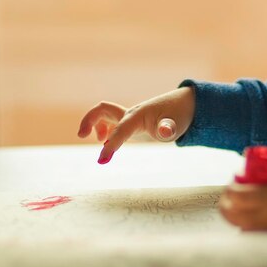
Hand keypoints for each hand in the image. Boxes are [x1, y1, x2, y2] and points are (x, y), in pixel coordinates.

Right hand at [77, 88, 195, 163]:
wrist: (184, 106)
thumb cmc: (178, 116)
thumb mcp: (175, 125)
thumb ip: (169, 128)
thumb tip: (166, 130)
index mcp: (138, 116)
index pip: (121, 130)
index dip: (112, 145)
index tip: (102, 160)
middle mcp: (130, 113)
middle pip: (103, 109)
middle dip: (89, 120)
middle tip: (81, 135)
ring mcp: (128, 116)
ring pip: (104, 114)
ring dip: (95, 124)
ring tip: (101, 141)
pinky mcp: (129, 121)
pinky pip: (110, 121)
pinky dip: (103, 129)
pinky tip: (106, 140)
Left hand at [220, 150, 266, 229]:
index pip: (235, 195)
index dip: (229, 189)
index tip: (232, 182)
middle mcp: (264, 215)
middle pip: (231, 213)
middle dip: (225, 203)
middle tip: (230, 196)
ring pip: (238, 226)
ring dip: (233, 216)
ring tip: (236, 207)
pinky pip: (251, 234)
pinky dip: (245, 227)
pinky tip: (249, 220)